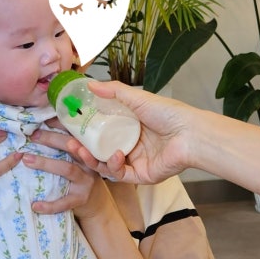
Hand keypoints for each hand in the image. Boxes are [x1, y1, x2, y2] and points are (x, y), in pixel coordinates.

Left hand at [22, 126, 96, 213]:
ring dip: (46, 163)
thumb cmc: (78, 173)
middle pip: (71, 146)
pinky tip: (35, 205)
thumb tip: (40, 123)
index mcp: (87, 148)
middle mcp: (89, 162)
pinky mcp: (81, 198)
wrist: (96, 203)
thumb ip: (63, 143)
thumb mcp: (75, 157)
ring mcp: (86, 181)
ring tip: (27, 159)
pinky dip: (49, 205)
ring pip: (67, 169)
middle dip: (51, 140)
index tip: (42, 120)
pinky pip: (64, 202)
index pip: (74, 132)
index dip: (59, 125)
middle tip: (32, 136)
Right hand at [75, 81, 191, 184]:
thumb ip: (113, 91)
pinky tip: (115, 155)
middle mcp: (130, 144)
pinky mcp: (141, 175)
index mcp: (129, 126)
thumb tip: (89, 83)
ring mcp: (135, 160)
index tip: (68, 126)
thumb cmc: (169, 113)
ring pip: (106, 164)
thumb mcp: (138, 98)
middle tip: (68, 142)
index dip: (84, 130)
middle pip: (100, 149)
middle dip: (82, 148)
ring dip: (91, 159)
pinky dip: (113, 166)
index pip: (101, 130)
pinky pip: (120, 174)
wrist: (191, 134)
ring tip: (80, 150)